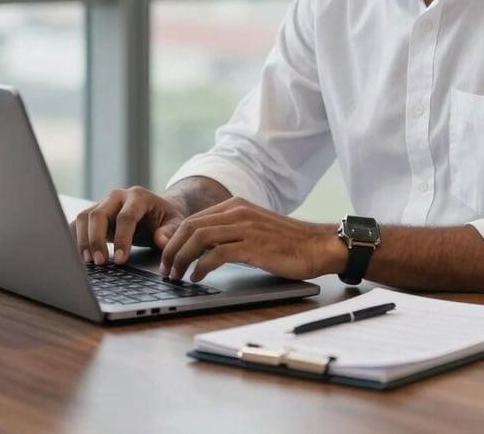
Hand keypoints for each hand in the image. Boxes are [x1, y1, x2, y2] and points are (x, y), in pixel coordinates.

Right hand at [71, 186, 186, 266]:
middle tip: (100, 262)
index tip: (121, 259)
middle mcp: (117, 197)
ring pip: (84, 217)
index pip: (126, 217)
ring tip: (90, 262)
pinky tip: (80, 257)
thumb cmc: (165, 218)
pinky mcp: (93, 214)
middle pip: (98, 214)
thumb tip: (161, 240)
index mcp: (138, 196)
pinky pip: (78, 223)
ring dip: (83, 240)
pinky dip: (75, 239)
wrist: (156, 210)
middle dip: (96, 240)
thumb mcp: (175, 222)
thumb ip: (170, 231)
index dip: (122, 239)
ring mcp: (103, 203)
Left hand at [159, 198, 344, 281]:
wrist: (317, 245)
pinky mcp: (253, 246)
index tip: (168, 258)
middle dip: (172, 249)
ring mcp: (245, 228)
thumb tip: (202, 249)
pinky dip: (201, 267)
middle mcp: (238, 212)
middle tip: (166, 269)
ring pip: (199, 238)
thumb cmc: (288, 242)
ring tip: (176, 275)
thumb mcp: (254, 229)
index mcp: (237, 205)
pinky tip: (197, 277)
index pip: (194, 219)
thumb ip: (231, 232)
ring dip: (182, 258)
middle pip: (191, 227)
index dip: (175, 240)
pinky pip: (217, 254)